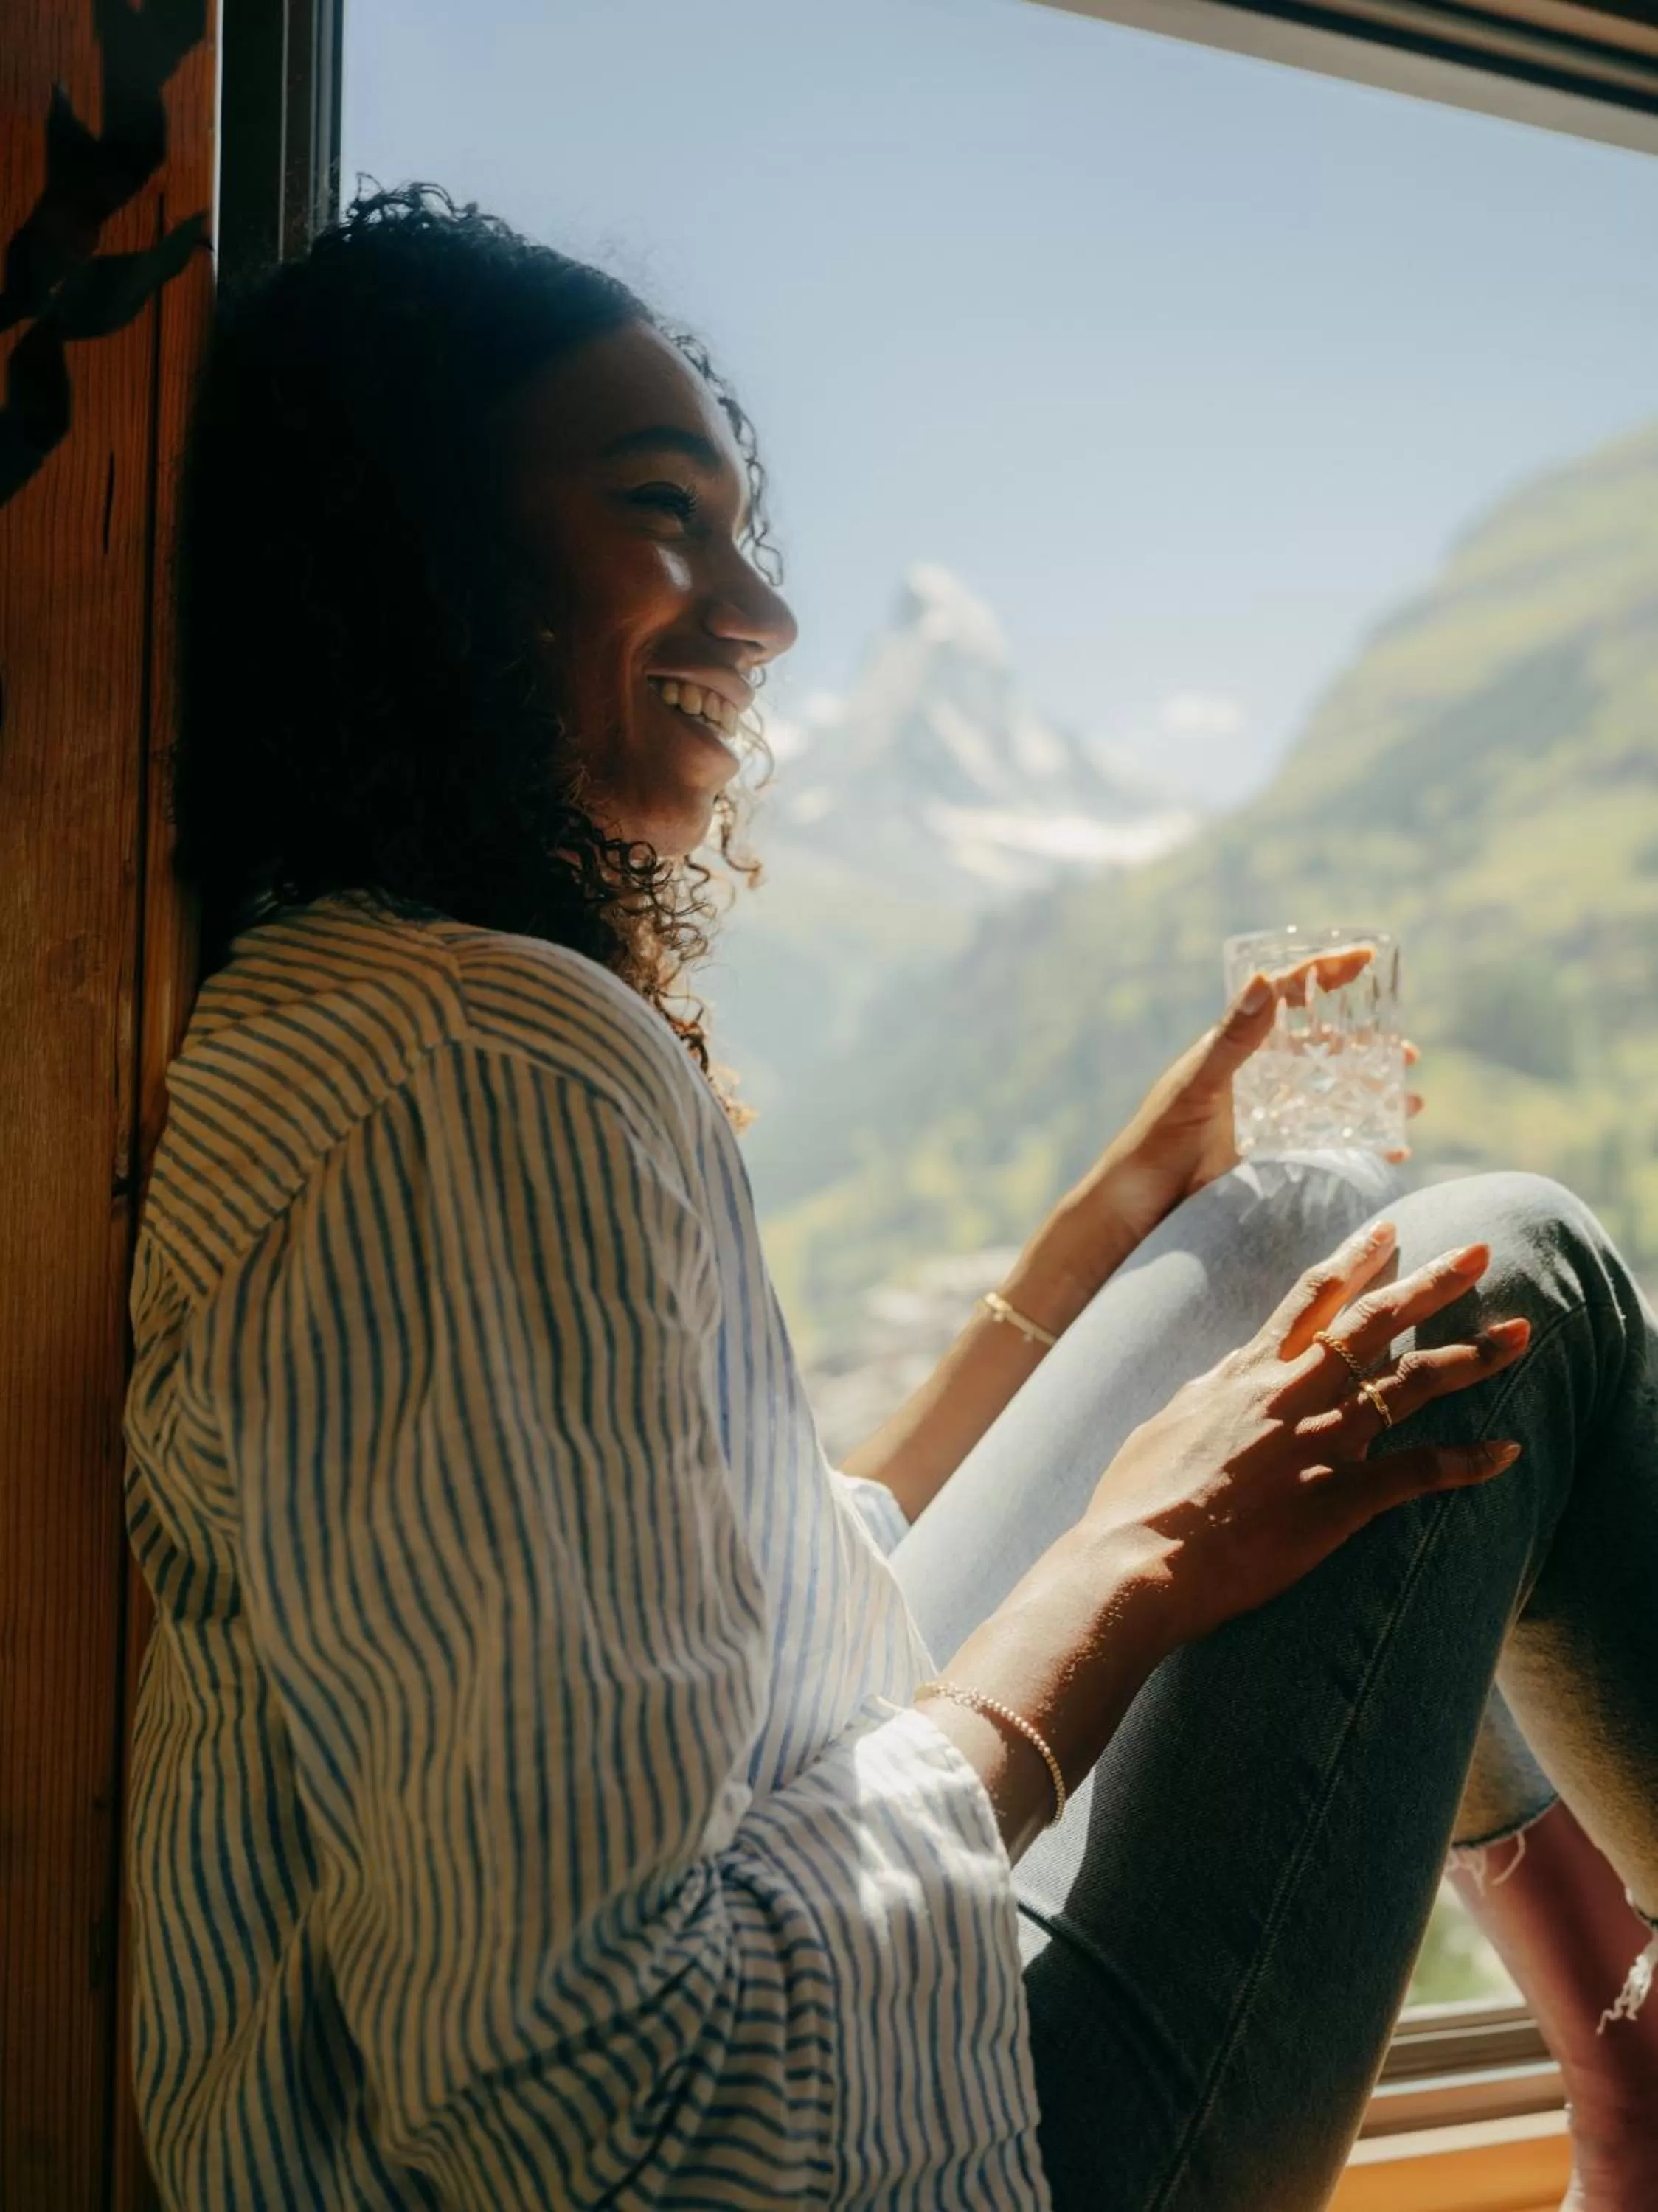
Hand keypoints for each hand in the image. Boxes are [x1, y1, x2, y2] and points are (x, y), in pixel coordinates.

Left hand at [1019, 951, 1421, 1322]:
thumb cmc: (1154, 1142)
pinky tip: (1393, 1148)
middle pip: (1323, 1047)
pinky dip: (1363, 1140)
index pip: (1285, 996)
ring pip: (1334, 1093)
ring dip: (1375, 1094)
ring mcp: (1267, 1115)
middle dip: (1369, 1045)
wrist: (1136, 1209)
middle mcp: (1256, 1076)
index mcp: (1235, 1048)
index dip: (1324, 972)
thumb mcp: (1195, 1088)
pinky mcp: (1272, 1155)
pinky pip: (1327, 1140)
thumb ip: (1231, 1041)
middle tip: (1407, 1053)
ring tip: (1412, 1100)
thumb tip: (1264, 979)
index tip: (1364, 956)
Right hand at [1078, 1215, 1529, 1654]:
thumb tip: (1227, 1370)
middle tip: (1481, 1252)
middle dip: (1431, 1282)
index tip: (1389, 1228)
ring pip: (1408, 1386)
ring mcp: (1316, 1445)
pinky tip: (1507, 1452)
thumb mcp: (1166, 1424)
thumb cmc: (1134, 1500)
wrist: (1132, 1561)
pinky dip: (1466, 1462)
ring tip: (1522, 1334)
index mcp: (1245, 1374)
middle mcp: (1288, 1395)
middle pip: (1374, 1323)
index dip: (1355, 1259)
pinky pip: (1415, 1473)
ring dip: (1472, 1356)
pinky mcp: (1334, 1501)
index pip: (1311, 1299)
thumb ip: (1207, 1392)